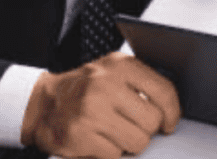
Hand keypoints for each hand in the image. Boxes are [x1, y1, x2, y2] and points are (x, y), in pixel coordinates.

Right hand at [22, 52, 180, 158]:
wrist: (43, 104)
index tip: (169, 123)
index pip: (164, 91)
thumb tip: (171, 111)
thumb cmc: (86, 89)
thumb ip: (142, 84)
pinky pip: (115, 155)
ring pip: (137, 142)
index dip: (172, 112)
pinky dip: (110, 153)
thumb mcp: (113, 73)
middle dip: (146, 130)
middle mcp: (106, 85)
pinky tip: (98, 140)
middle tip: (132, 126)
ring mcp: (92, 110)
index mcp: (120, 65)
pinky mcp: (80, 135)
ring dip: (129, 144)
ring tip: (113, 132)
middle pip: (152, 121)